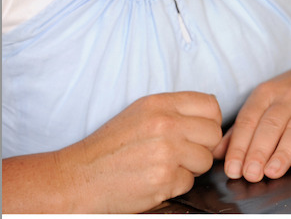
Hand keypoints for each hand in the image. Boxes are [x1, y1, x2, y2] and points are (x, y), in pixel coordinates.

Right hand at [13, 92, 222, 213]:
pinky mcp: (164, 179)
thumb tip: (210, 115)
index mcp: (160, 104)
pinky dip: (175, 185)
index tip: (197, 132)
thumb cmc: (109, 148)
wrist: (77, 178)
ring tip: (164, 166)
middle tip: (181, 154)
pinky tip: (154, 180)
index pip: (211, 106)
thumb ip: (174, 110)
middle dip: (202, 147)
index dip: (209, 122)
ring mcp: (166, 152)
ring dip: (190, 168)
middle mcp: (166, 124)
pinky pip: (189, 182)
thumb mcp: (140, 113)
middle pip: (213, 134)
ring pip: (205, 160)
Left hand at [217, 57, 290, 181]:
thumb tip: (219, 153)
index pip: (248, 120)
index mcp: (268, 93)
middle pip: (271, 124)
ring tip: (273, 171)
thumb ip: (244, 125)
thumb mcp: (269, 98)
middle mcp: (290, 96)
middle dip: (258, 151)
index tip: (233, 169)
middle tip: (250, 174)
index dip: (238, 145)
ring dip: (284, 151)